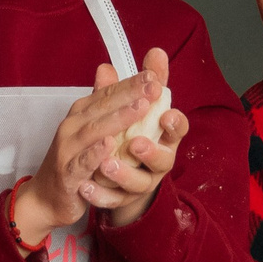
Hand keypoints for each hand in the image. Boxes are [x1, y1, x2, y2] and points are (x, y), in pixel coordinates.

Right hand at [13, 50, 168, 239]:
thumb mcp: (90, 130)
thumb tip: (109, 68)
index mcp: (81, 114)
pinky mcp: (68, 175)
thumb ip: (104, 103)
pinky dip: (95, 153)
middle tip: (153, 85)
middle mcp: (72, 127)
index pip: (107, 93)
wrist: (46, 197)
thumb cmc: (73, 160)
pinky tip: (110, 145)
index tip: (154, 74)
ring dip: (117, 119)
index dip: (130, 83)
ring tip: (140, 107)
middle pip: (102, 106)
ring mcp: (68, 150)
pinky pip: (82, 162)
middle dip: (129, 94)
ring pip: (94, 130)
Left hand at [85, 62, 191, 228]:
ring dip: (122, 173)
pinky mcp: (120, 199)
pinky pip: (112, 200)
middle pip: (162, 159)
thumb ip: (126, 88)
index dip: (174, 123)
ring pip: (137, 182)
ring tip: (105, 165)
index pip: (177, 129)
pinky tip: (85, 186)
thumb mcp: (127, 112)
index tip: (165, 114)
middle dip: (150, 151)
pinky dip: (99, 194)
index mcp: (161, 136)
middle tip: (135, 143)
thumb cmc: (127, 138)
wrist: (114, 179)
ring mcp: (139, 182)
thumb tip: (125, 60)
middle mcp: (156, 161)